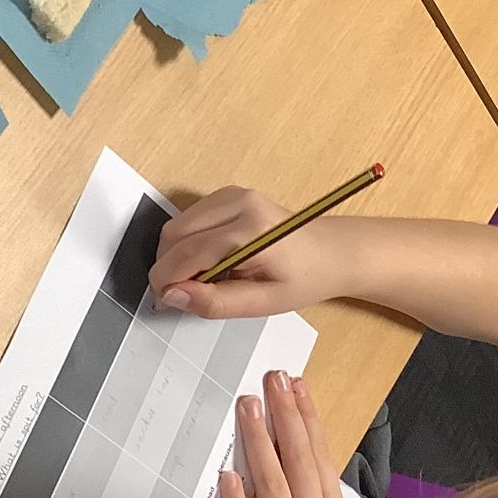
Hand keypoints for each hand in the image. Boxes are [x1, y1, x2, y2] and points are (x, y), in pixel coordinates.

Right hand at [150, 188, 346, 318]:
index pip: (187, 253)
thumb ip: (215, 302)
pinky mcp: (229, 195)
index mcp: (251, 230)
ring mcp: (233, 194)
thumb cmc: (307, 278)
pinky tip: (212, 262)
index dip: (166, 281)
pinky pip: (190, 219)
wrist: (333, 252)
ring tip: (206, 279)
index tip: (164, 302)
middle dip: (168, 267)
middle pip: (174, 234)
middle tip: (186, 295)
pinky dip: (188, 243)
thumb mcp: (264, 303)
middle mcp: (239, 203)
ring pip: (177, 225)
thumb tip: (172, 296)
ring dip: (178, 255)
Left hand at [219, 372, 354, 497]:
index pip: (319, 453)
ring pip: (273, 483)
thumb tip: (294, 456)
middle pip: (298, 458)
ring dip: (259, 442)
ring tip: (247, 407)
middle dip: (284, 414)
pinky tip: (227, 474)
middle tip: (271, 378)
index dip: (307, 416)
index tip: (296, 383)